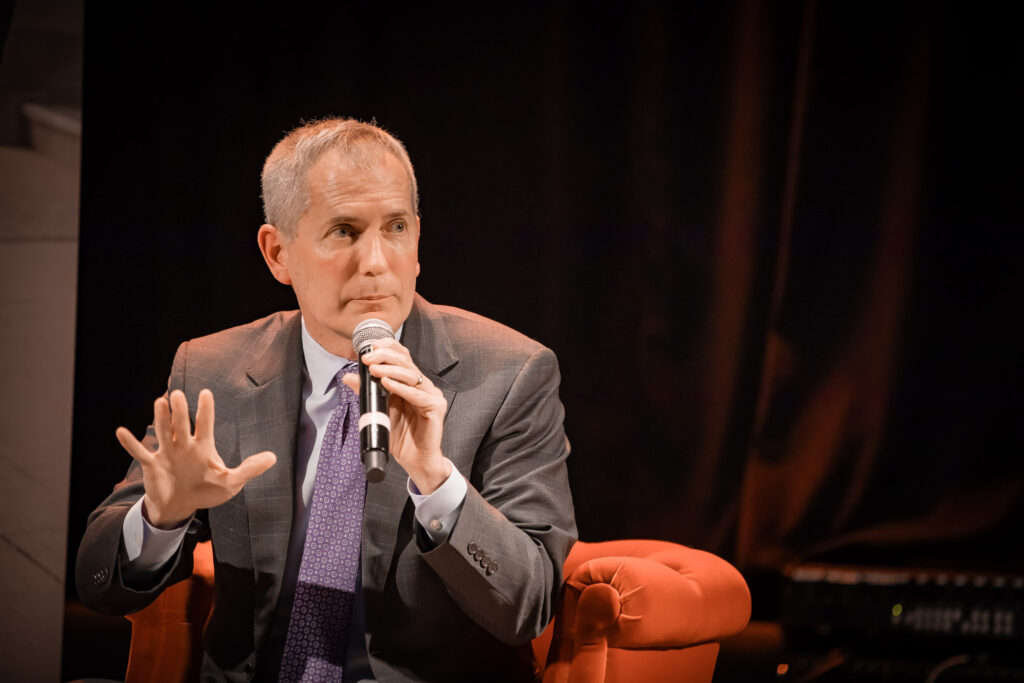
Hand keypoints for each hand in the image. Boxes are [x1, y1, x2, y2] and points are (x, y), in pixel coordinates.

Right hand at [115, 388, 276, 528]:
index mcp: (203, 445)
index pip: (205, 423)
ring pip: (162, 431)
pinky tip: (121, 431)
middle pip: (181, 423)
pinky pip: (139, 452)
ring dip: (160, 418)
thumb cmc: (207, 490)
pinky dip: (130, 443)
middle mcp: (184, 444)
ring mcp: (166, 453)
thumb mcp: (231, 482)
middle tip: (177, 395)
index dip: (205, 409)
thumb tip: (273, 458)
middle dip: (180, 410)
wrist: (181, 506)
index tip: (206, 393)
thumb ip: (249, 469)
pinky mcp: (152, 465)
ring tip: (159, 402)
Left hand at [342, 338, 450, 492]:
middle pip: (406, 362)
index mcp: (411, 383)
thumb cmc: (400, 437)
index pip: (402, 356)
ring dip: (390, 370)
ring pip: (411, 375)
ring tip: (373, 369)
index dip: (387, 347)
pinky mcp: (436, 407)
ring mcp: (432, 395)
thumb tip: (348, 377)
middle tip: (367, 358)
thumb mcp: (378, 411)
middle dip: (385, 356)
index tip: (369, 347)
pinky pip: (418, 395)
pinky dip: (401, 388)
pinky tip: (387, 383)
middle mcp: (423, 386)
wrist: (416, 460)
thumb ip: (366, 393)